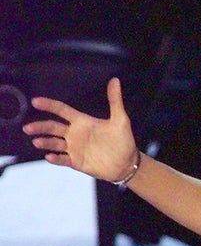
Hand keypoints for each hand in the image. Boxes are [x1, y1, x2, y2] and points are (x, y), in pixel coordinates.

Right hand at [22, 77, 137, 182]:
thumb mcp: (120, 120)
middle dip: (40, 126)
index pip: (61, 110)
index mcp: (82, 122)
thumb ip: (115, 100)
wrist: (127, 164)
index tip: (35, 101)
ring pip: (54, 143)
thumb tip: (115, 80)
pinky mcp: (77, 161)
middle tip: (28, 127)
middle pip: (52, 127)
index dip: (49, 105)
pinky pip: (63, 159)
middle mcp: (75, 134)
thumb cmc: (124, 141)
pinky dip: (56, 158)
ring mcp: (74, 148)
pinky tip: (50, 156)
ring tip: (37, 141)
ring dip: (45, 142)